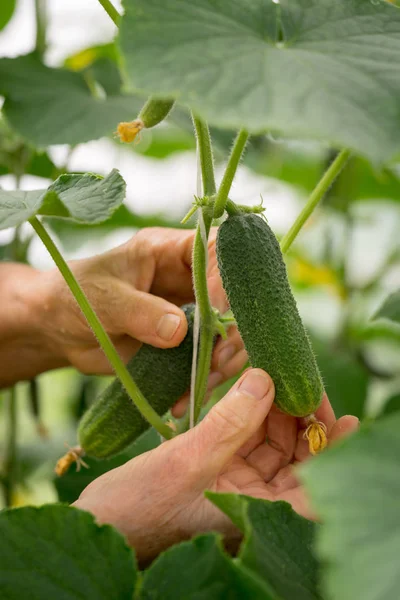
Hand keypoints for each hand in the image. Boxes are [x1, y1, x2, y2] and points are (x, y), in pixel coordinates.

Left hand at [17, 227, 245, 385]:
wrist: (59, 328)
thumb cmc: (74, 296)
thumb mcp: (102, 299)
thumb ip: (139, 311)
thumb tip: (180, 330)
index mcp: (170, 252)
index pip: (216, 253)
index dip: (224, 282)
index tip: (215, 318)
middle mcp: (188, 280)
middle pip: (233, 297)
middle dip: (230, 331)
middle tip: (215, 361)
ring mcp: (190, 312)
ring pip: (228, 332)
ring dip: (223, 361)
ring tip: (201, 385)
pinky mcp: (185, 343)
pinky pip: (208, 360)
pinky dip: (204, 381)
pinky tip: (186, 399)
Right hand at [73, 368, 358, 563]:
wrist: (102, 520)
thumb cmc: (140, 507)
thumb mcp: (188, 461)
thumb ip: (231, 422)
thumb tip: (266, 379)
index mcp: (254, 514)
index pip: (312, 489)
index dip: (333, 455)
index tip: (344, 420)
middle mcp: (251, 502)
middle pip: (295, 459)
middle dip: (299, 419)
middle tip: (300, 380)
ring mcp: (233, 485)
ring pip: (270, 444)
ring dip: (273, 409)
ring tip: (275, 374)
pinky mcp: (216, 469)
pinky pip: (244, 437)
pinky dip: (249, 412)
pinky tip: (251, 386)